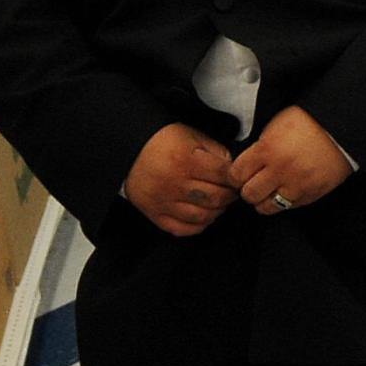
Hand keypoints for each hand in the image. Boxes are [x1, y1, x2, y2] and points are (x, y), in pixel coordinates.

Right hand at [123, 123, 241, 236]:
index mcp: (185, 160)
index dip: (236, 178)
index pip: (224, 175)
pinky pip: (183, 229)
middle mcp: (174, 183)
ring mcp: (163, 201)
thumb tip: (234, 171)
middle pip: (216, 198)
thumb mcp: (192, 136)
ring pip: (202, 216)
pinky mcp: (154, 214)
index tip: (237, 178)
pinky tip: (202, 215)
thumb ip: (217, 151)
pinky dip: (198, 225)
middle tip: (231, 191)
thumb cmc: (163, 140)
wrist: (129, 149)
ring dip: (216, 211)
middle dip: (229, 196)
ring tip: (218, 202)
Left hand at [230, 105, 353, 216]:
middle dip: (248, 189)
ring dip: (264, 200)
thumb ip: (259, 147)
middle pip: (249, 194)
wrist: (341, 130)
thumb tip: (246, 164)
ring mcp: (296, 185)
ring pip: (266, 207)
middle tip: (253, 183)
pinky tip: (287, 189)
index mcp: (267, 149)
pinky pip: (288, 208)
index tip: (239, 174)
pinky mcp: (310, 195)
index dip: (235, 176)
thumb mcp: (276, 126)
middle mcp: (280, 170)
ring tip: (269, 190)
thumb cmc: (310, 123)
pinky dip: (284, 201)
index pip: (236, 174)